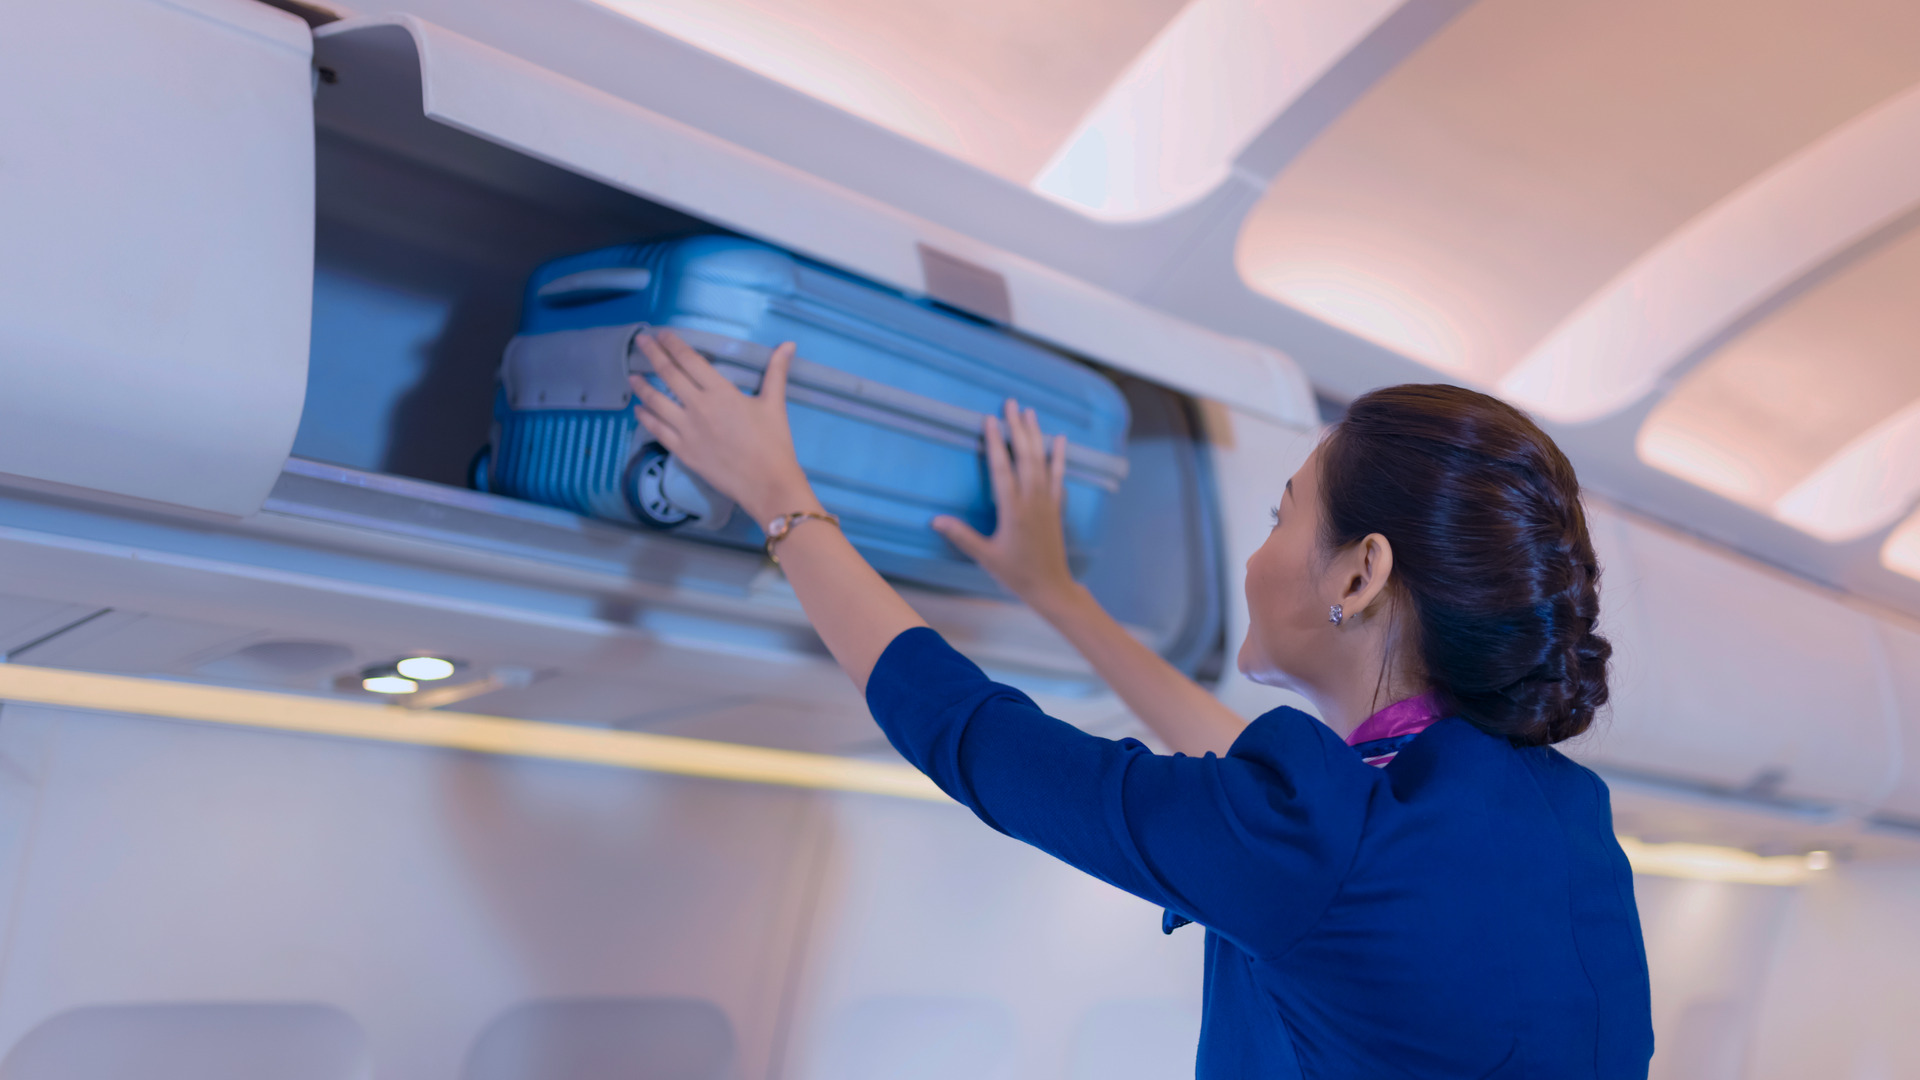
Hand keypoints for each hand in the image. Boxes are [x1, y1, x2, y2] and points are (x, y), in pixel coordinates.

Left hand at [628, 330, 816, 522]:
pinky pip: (657, 430)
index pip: (690, 360)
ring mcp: (686, 430)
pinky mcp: (682, 451)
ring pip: (656, 402)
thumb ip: (776, 371)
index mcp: (720, 391)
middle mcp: (698, 406)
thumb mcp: (775, 403)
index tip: (662, 333)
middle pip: (669, 374)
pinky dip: (645, 417)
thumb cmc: (773, 442)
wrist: (766, 483)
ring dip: (641, 387)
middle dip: (652, 354)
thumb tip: (789, 344)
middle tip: (640, 341)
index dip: (674, 344)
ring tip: (632, 376)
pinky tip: (638, 410)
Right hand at [933, 400, 1078, 611]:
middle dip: (1017, 428)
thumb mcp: (985, 557)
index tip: (990, 420)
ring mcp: (1047, 501)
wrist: (1051, 586)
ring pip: (1042, 461)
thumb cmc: (1016, 573)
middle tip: (1011, 403)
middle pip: (1025, 456)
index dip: (995, 442)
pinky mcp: (1057, 507)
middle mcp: (1032, 499)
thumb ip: (962, 536)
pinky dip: (1059, 456)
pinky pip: (1059, 475)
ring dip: (1036, 435)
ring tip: (1030, 412)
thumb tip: (935, 520)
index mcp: (1013, 509)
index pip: (1002, 468)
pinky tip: (1059, 440)